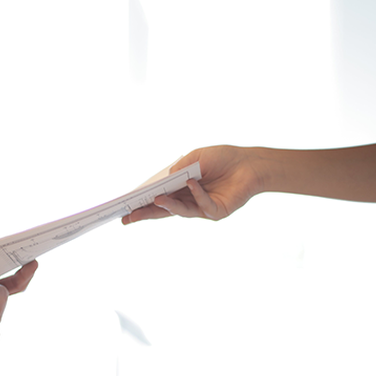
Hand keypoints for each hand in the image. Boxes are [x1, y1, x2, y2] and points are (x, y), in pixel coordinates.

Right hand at [122, 145, 264, 223]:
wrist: (249, 163)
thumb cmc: (222, 158)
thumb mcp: (196, 157)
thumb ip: (180, 168)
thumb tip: (164, 179)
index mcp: (180, 189)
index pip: (158, 198)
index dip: (142, 203)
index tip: (126, 207)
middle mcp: (188, 201)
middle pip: (163, 210)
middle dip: (145, 213)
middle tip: (128, 218)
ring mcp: (201, 208)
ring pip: (180, 211)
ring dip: (168, 205)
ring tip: (155, 199)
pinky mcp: (216, 212)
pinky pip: (202, 205)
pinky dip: (196, 194)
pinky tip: (191, 183)